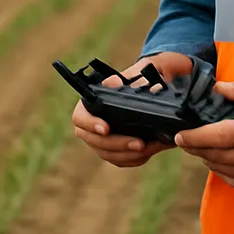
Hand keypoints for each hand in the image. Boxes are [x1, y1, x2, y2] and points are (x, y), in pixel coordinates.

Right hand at [72, 51, 193, 167]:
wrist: (153, 90)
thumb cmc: (141, 79)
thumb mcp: (138, 73)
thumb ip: (127, 78)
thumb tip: (114, 85)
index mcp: (91, 102)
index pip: (80, 117)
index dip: (90, 124)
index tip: (106, 128)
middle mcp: (91, 123)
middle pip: (94, 141)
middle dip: (118, 144)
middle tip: (140, 143)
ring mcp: (101, 139)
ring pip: (107, 154)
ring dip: (128, 154)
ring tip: (150, 147)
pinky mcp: (114, 150)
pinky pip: (120, 160)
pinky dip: (134, 159)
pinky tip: (150, 150)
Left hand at [174, 77, 233, 196]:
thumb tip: (218, 90)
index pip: (221, 136)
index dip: (196, 137)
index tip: (180, 134)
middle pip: (221, 156)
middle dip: (198, 149)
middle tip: (184, 141)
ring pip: (230, 173)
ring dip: (210, 161)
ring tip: (200, 149)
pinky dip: (228, 176)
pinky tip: (221, 164)